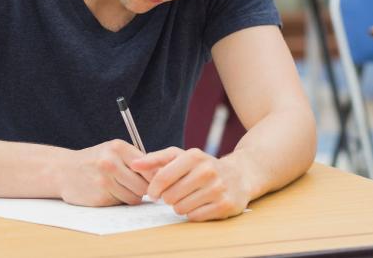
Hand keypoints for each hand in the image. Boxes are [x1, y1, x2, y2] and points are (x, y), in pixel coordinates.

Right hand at [57, 139, 148, 206]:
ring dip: (132, 196)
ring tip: (120, 187)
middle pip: (144, 185)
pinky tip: (110, 192)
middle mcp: (111, 162)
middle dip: (144, 188)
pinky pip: (122, 203)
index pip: (149, 166)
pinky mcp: (100, 197)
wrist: (63, 171)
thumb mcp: (112, 151)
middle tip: (136, 185)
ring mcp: (104, 181)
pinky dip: (120, 200)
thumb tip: (162, 175)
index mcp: (118, 147)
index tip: (154, 180)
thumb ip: (135, 160)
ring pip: (135, 197)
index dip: (154, 176)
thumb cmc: (94, 161)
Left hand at [131, 147, 248, 220]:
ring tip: (187, 198)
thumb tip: (133, 164)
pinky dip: (192, 213)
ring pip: (181, 208)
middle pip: (170, 196)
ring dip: (180, 206)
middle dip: (168, 198)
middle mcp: (208, 170)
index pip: (162, 177)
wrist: (239, 175)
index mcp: (194, 156)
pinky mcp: (225, 205)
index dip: (153, 189)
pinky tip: (198, 204)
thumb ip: (155, 159)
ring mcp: (218, 188)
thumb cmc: (202, 166)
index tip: (153, 193)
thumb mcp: (180, 157)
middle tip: (174, 195)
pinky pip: (195, 217)